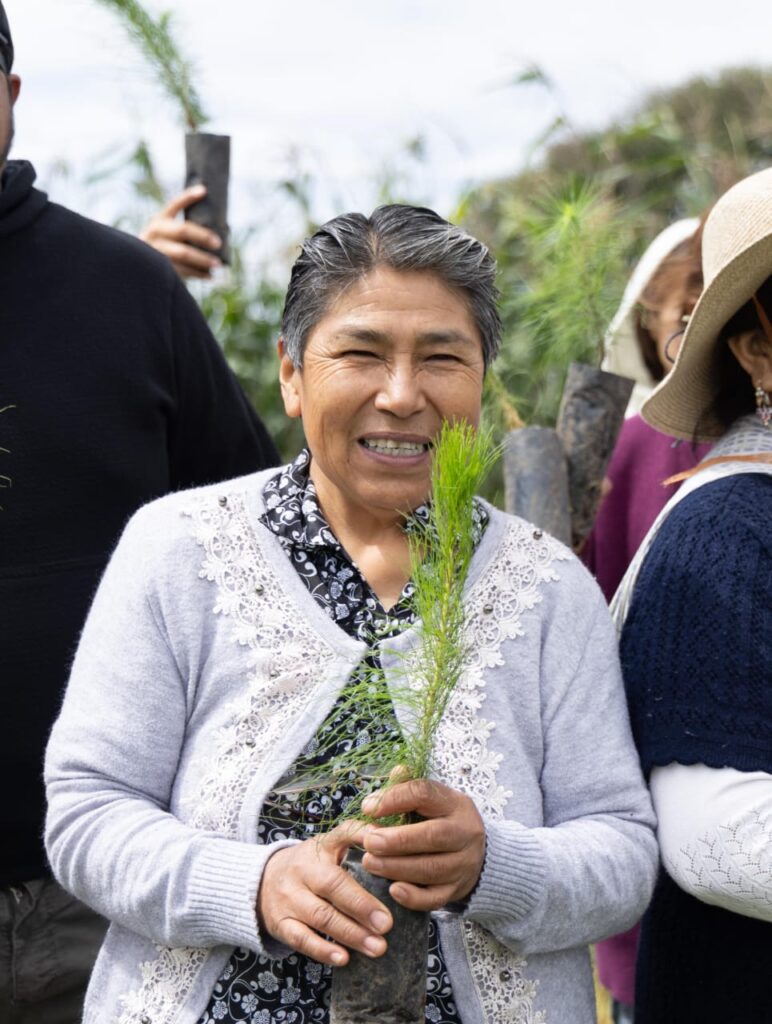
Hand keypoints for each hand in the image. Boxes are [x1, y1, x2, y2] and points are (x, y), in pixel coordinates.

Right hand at [140, 186, 221, 279]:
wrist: (137, 268)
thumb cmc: (162, 249)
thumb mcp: (167, 234)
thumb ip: (184, 230)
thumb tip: (219, 231)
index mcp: (159, 220)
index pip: (175, 204)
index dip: (189, 197)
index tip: (204, 191)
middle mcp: (156, 232)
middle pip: (183, 230)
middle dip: (203, 236)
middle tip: (218, 243)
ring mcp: (156, 250)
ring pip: (184, 253)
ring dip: (203, 259)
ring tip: (218, 264)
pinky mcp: (159, 268)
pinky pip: (183, 271)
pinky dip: (199, 274)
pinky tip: (210, 276)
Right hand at [257, 822, 392, 966]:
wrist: (264, 880)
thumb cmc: (311, 864)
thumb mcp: (330, 845)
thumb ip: (357, 838)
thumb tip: (385, 839)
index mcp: (320, 846)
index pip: (342, 836)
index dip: (364, 844)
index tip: (389, 863)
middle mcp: (302, 869)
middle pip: (332, 885)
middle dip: (361, 906)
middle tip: (386, 925)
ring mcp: (289, 897)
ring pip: (320, 916)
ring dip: (350, 934)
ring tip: (376, 947)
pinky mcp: (280, 923)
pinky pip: (301, 939)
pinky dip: (323, 950)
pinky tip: (344, 958)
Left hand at [360, 779, 485, 910]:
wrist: (478, 854)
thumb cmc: (444, 821)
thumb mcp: (434, 799)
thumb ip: (411, 786)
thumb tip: (394, 772)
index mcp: (455, 804)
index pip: (426, 794)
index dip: (395, 798)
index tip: (369, 807)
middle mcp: (464, 833)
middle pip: (432, 836)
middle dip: (396, 840)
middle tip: (368, 840)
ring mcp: (463, 864)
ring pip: (431, 869)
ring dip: (397, 867)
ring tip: (369, 863)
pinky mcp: (457, 890)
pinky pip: (435, 898)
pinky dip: (414, 897)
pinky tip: (393, 890)